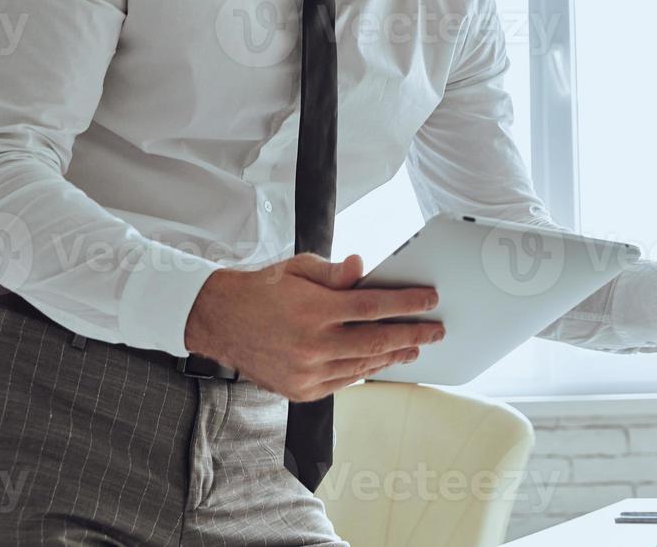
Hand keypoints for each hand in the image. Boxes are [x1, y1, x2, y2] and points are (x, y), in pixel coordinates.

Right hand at [183, 253, 443, 401]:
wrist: (220, 321)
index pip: (373, 306)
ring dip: (394, 355)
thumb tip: (362, 266)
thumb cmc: (263, 290)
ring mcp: (306, 371)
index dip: (407, 303)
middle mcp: (312, 344)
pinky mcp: (300, 390)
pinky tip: (381, 360)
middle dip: (413, 334)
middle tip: (436, 330)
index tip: (430, 300)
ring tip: (415, 347)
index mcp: (313, 310)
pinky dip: (366, 369)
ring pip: (364, 364)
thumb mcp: (297, 268)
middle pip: (377, 340)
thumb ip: (334, 272)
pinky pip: (344, 381)